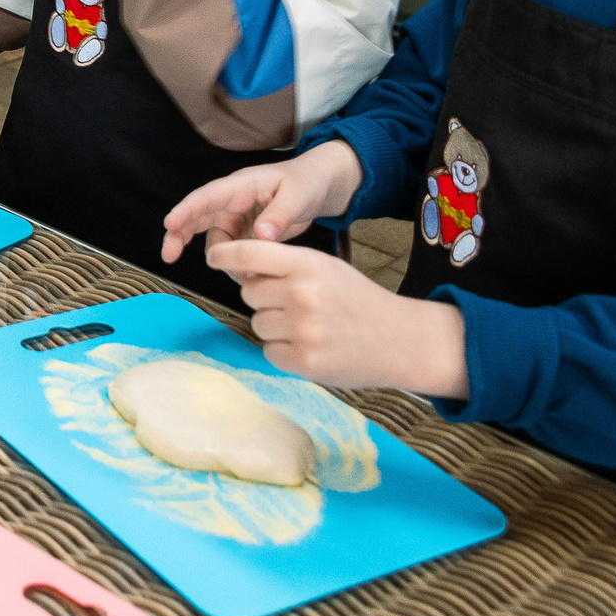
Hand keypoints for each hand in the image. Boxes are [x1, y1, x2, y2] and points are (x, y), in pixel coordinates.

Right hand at [160, 140, 361, 266]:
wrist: (318, 188)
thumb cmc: (306, 183)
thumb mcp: (297, 196)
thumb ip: (278, 215)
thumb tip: (260, 236)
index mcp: (240, 186)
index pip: (206, 196)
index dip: (186, 210)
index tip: (169, 224)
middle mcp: (231, 202)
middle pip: (197, 217)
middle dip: (179, 235)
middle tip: (168, 256)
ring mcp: (236, 218)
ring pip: (213, 239)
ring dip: (217, 257)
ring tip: (238, 275)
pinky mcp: (243, 233)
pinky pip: (231, 250)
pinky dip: (234, 263)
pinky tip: (246, 275)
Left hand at [203, 240, 468, 397]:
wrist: (401, 340)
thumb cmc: (358, 300)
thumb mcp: (326, 268)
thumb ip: (284, 266)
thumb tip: (239, 270)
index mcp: (308, 265)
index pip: (250, 254)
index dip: (226, 254)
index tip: (214, 256)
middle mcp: (302, 294)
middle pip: (249, 293)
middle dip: (265, 298)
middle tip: (297, 304)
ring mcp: (303, 330)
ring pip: (257, 323)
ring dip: (275, 326)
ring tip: (310, 326)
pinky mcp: (304, 361)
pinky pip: (270, 352)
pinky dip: (284, 351)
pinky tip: (311, 346)